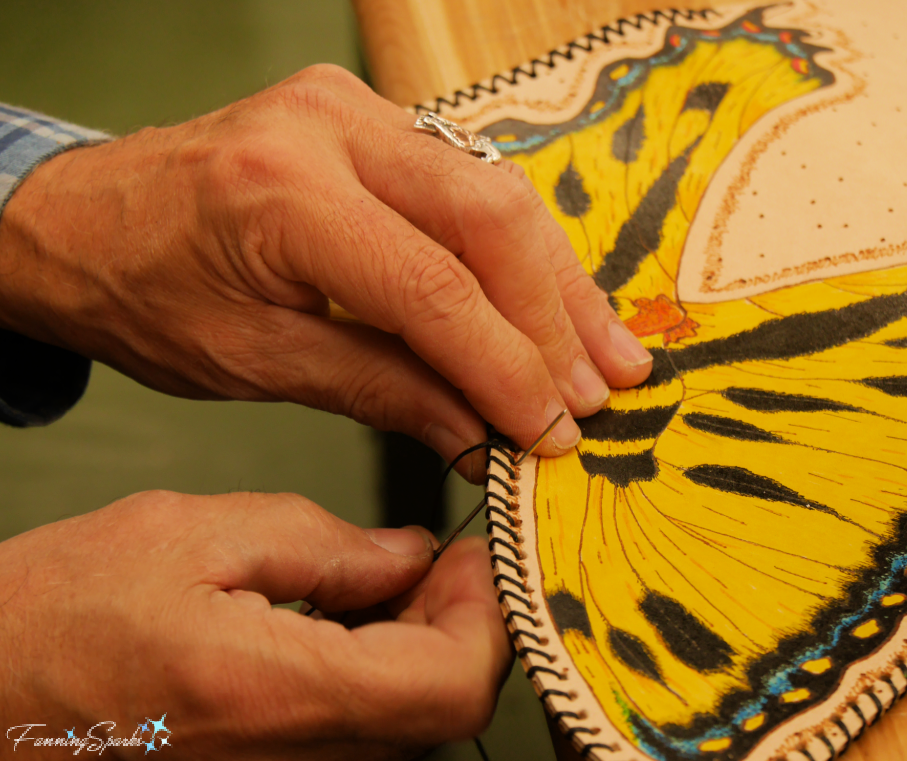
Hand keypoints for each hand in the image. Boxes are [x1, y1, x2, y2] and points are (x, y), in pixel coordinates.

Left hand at [0, 65, 652, 479]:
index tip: (551, 430)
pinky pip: (472, 182)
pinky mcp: (373, 116)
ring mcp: (356, 109)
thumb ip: (380, 390)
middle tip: (598, 396)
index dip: (506, 367)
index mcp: (283, 194)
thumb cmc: (144, 295)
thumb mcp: (254, 363)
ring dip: (558, 283)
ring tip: (610, 356)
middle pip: (488, 220)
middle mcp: (330, 128)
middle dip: (554, 319)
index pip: (432, 288)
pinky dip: (519, 252)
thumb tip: (481, 432)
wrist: (82, 217)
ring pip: (497, 192)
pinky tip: (558, 300)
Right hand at [0, 490, 510, 758]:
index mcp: (276, 696)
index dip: (488, 611)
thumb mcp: (193, 535)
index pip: (452, 683)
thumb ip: (322, 543)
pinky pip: (358, 736)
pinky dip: (377, 673)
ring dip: (420, 645)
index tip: (473, 554)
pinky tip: (342, 622)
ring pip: (407, 723)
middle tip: (430, 556)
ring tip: (378, 579)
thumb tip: (407, 553)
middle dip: (459, 621)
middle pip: (440, 706)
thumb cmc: (52, 620)